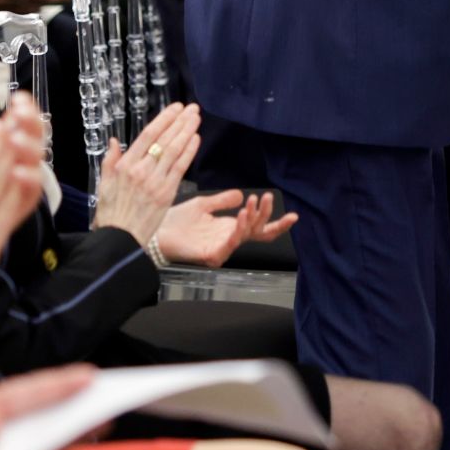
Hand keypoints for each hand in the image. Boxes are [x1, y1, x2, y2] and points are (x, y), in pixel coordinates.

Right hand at [91, 102, 199, 245]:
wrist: (119, 238)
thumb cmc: (111, 213)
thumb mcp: (104, 183)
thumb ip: (110, 160)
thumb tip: (114, 141)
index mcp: (125, 165)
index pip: (148, 135)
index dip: (164, 119)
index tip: (175, 108)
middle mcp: (141, 170)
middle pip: (164, 139)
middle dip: (180, 121)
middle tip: (192, 108)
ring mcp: (155, 181)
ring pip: (174, 150)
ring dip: (187, 132)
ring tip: (196, 119)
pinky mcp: (166, 193)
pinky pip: (180, 168)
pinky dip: (189, 152)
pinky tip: (196, 139)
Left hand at [156, 190, 298, 266]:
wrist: (155, 231)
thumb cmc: (176, 221)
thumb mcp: (203, 205)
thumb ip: (223, 201)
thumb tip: (241, 193)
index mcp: (230, 229)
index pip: (259, 229)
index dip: (276, 223)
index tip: (293, 215)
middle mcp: (229, 240)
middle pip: (258, 231)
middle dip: (266, 215)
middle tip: (267, 197)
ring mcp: (222, 249)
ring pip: (247, 235)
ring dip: (253, 217)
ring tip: (253, 201)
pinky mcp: (213, 255)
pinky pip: (231, 243)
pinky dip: (239, 229)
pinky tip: (242, 215)